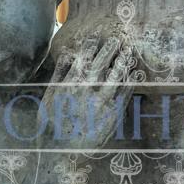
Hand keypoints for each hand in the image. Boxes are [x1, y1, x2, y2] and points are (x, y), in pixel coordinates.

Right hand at [42, 34, 135, 150]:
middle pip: (102, 63)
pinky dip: (130, 83)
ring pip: (115, 77)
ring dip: (123, 62)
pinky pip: (124, 94)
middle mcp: (87, 90)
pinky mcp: (111, 115)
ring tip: (129, 52)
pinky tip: (134, 75)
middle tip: (119, 38)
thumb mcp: (49, 95)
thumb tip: (69, 52)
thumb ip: (60, 72)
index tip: (98, 34)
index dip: (92, 44)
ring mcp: (101, 102)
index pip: (84, 57)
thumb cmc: (51, 122)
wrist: (59, 149)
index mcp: (70, 82)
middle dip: (111, 49)